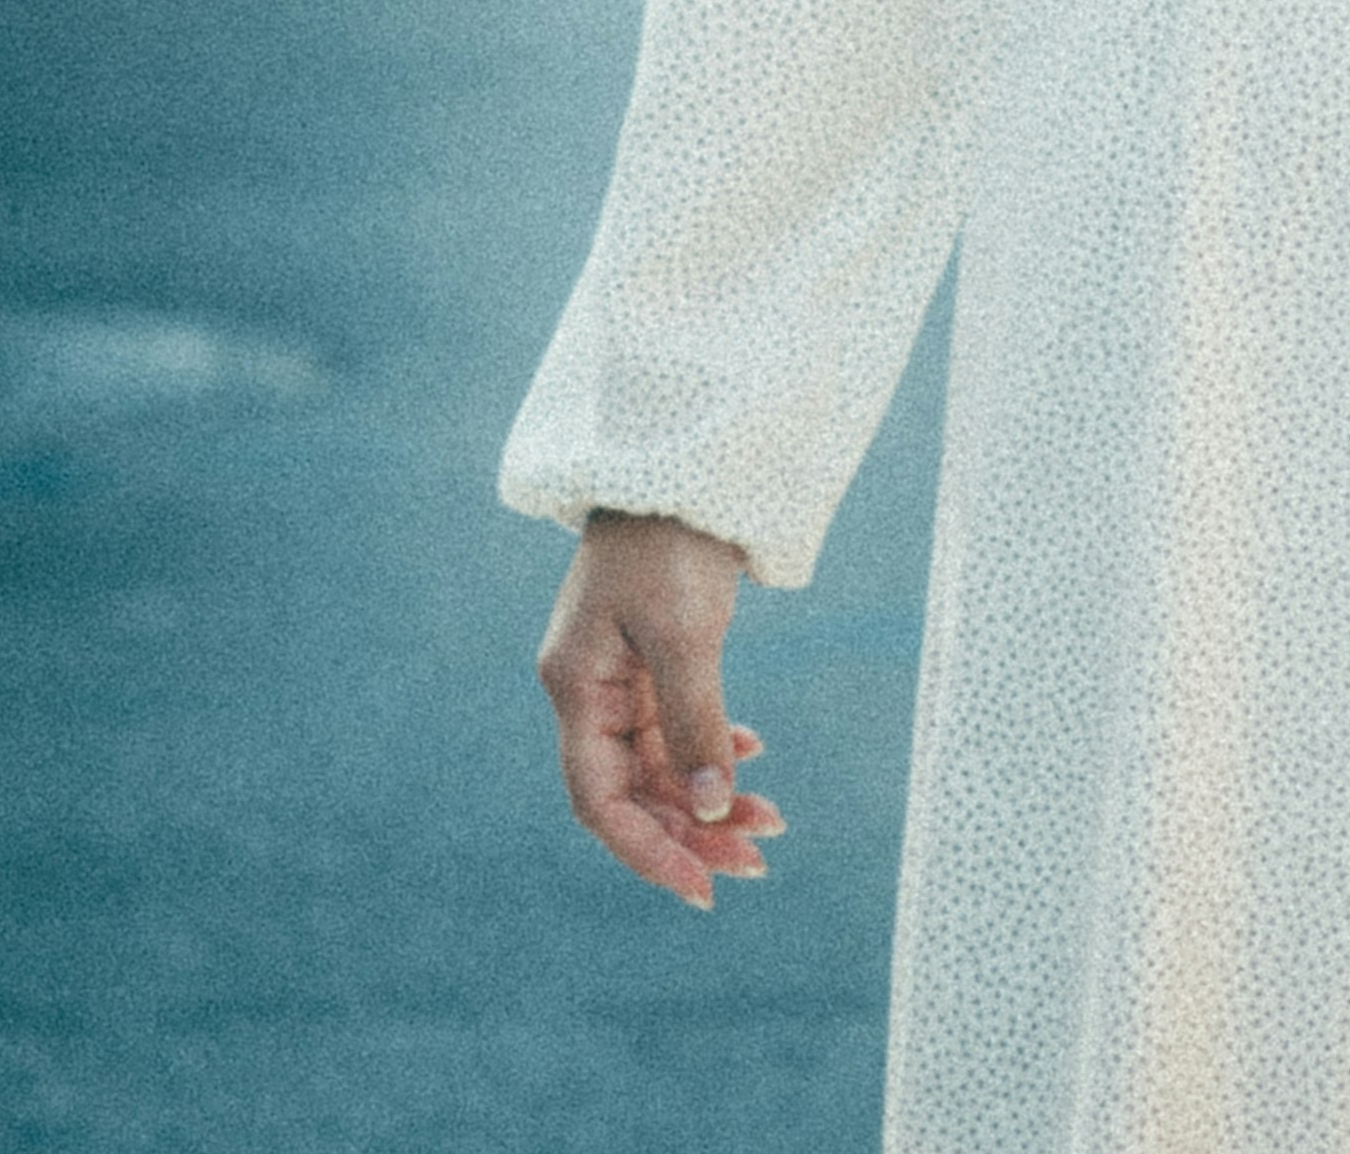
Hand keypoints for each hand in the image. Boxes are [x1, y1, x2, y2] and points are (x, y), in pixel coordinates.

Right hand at [537, 509, 782, 907]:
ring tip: (772, 823)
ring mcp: (619, 673)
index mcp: (577, 686)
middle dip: (692, 830)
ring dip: (711, 794)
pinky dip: (712, 745)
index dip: (646, 850)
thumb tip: (710, 807)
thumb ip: (695, 723)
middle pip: (634, 790)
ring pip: (660, 762)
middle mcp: (590, 688)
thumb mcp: (686, 633)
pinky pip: (674, 725)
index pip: (599, 801)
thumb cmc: (671, 540)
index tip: (701, 887)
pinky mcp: (650, 654)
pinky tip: (753, 752)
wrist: (682, 462)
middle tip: (758, 860)